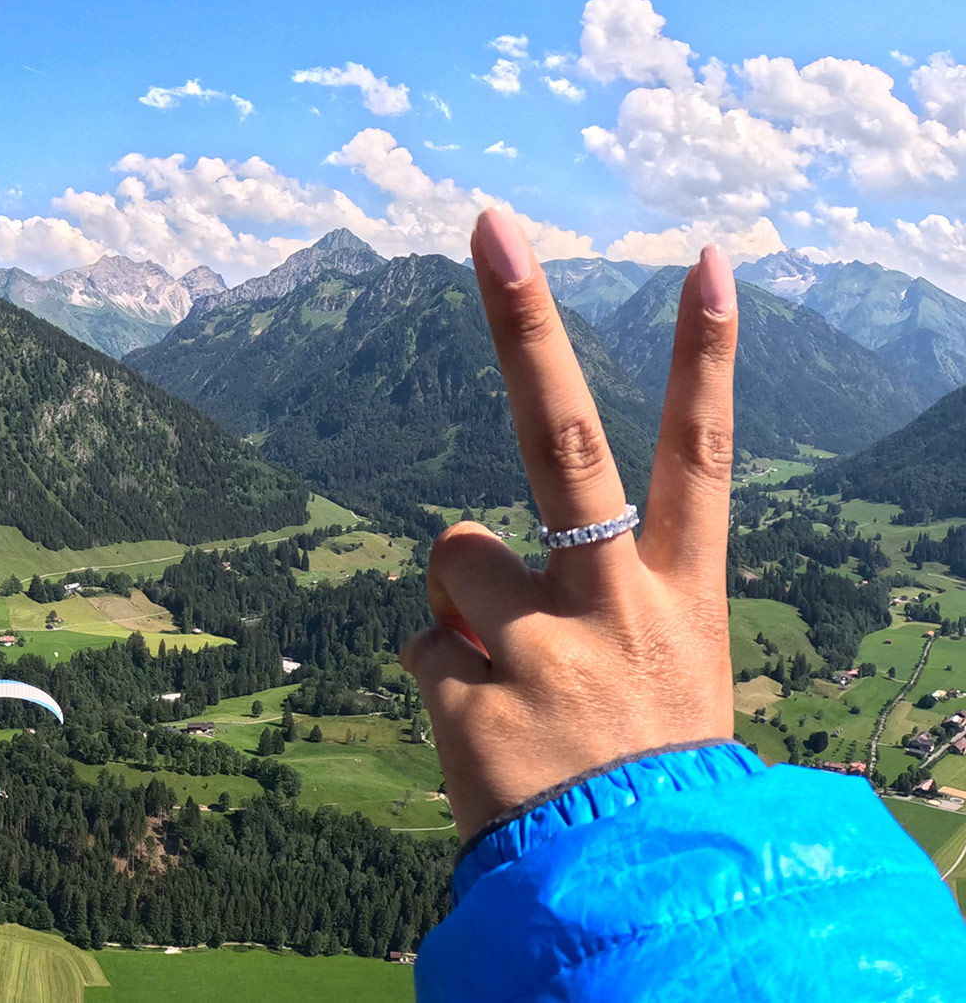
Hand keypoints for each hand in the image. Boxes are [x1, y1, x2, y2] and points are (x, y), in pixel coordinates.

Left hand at [403, 208, 739, 840]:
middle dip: (525, 324)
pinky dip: (437, 679)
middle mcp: (615, 603)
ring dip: (459, 609)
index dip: (705, 359)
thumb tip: (448, 552)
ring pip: (450, 557)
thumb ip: (581, 596)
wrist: (631, 899)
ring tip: (511, 687)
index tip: (709, 260)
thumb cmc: (640, 774)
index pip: (702, 458)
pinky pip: (416, 646)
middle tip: (492, 226)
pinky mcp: (470, 690)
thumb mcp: (660, 678)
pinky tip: (485, 737)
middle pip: (565, 439)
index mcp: (679, 597)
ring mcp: (540, 644)